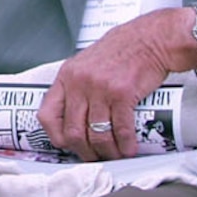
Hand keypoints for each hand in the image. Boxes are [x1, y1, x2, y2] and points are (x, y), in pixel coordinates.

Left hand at [36, 8, 192, 160]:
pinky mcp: (122, 93)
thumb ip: (76, 88)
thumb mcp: (86, 64)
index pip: (47, 115)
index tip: (67, 146)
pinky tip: (129, 149)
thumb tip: (74, 120)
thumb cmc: (120, 51)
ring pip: (97, 134)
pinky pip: (120, 129)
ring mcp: (100, 88)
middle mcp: (79, 83)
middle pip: (73, 131)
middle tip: (95, 157)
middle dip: (85, 151)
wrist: (149, 39)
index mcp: (66, 77)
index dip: (56, 136)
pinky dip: (125, 144)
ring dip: (107, 152)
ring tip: (115, 155)